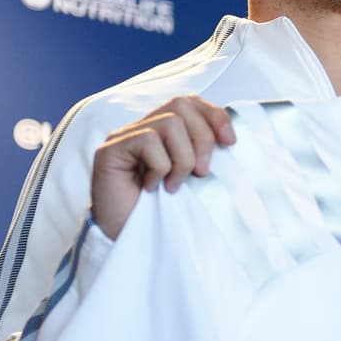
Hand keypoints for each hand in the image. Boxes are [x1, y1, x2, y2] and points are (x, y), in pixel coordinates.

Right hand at [91, 96, 235, 239]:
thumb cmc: (161, 211)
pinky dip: (160, 167)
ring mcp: (124, 136)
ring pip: (169, 123)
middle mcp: (142, 126)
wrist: (130, 239)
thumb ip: (204, 154)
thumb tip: (230, 139)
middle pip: (181, 105)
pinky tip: (151, 187)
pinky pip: (148, 141)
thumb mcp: (192, 179)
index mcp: (163, 130)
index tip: (230, 142)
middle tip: (202, 172)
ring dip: (182, 158)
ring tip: (174, 184)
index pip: (190, 101)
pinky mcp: (110, 149)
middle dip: (203, 138)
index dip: (214, 115)